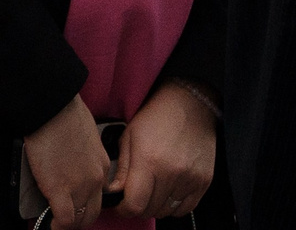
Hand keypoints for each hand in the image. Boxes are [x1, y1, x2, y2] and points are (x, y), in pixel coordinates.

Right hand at [25, 95, 112, 228]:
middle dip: (80, 219)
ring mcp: (79, 186)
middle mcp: (96, 179)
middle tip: (66, 217)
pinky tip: (48, 224)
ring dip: (69, 224)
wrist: (52, 107)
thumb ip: (83, 150)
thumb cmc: (63, 111)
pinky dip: (57, 226)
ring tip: (57, 224)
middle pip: (93, 212)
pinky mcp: (59, 189)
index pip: (99, 193)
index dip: (85, 201)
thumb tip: (71, 154)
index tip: (75, 203)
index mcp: (102, 165)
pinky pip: (64, 219)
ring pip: (81, 220)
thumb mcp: (85, 132)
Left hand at [104, 81, 216, 219]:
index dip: (123, 210)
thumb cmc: (155, 118)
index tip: (119, 207)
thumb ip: (122, 169)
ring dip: (155, 207)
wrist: (190, 106)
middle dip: (137, 208)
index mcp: (149, 161)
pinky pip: (187, 208)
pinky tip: (166, 194)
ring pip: (168, 211)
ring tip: (149, 193)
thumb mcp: (129, 137)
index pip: (135, 204)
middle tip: (132, 198)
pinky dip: (174, 207)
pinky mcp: (204, 182)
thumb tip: (114, 192)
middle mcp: (171, 174)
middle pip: (151, 210)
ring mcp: (190, 180)